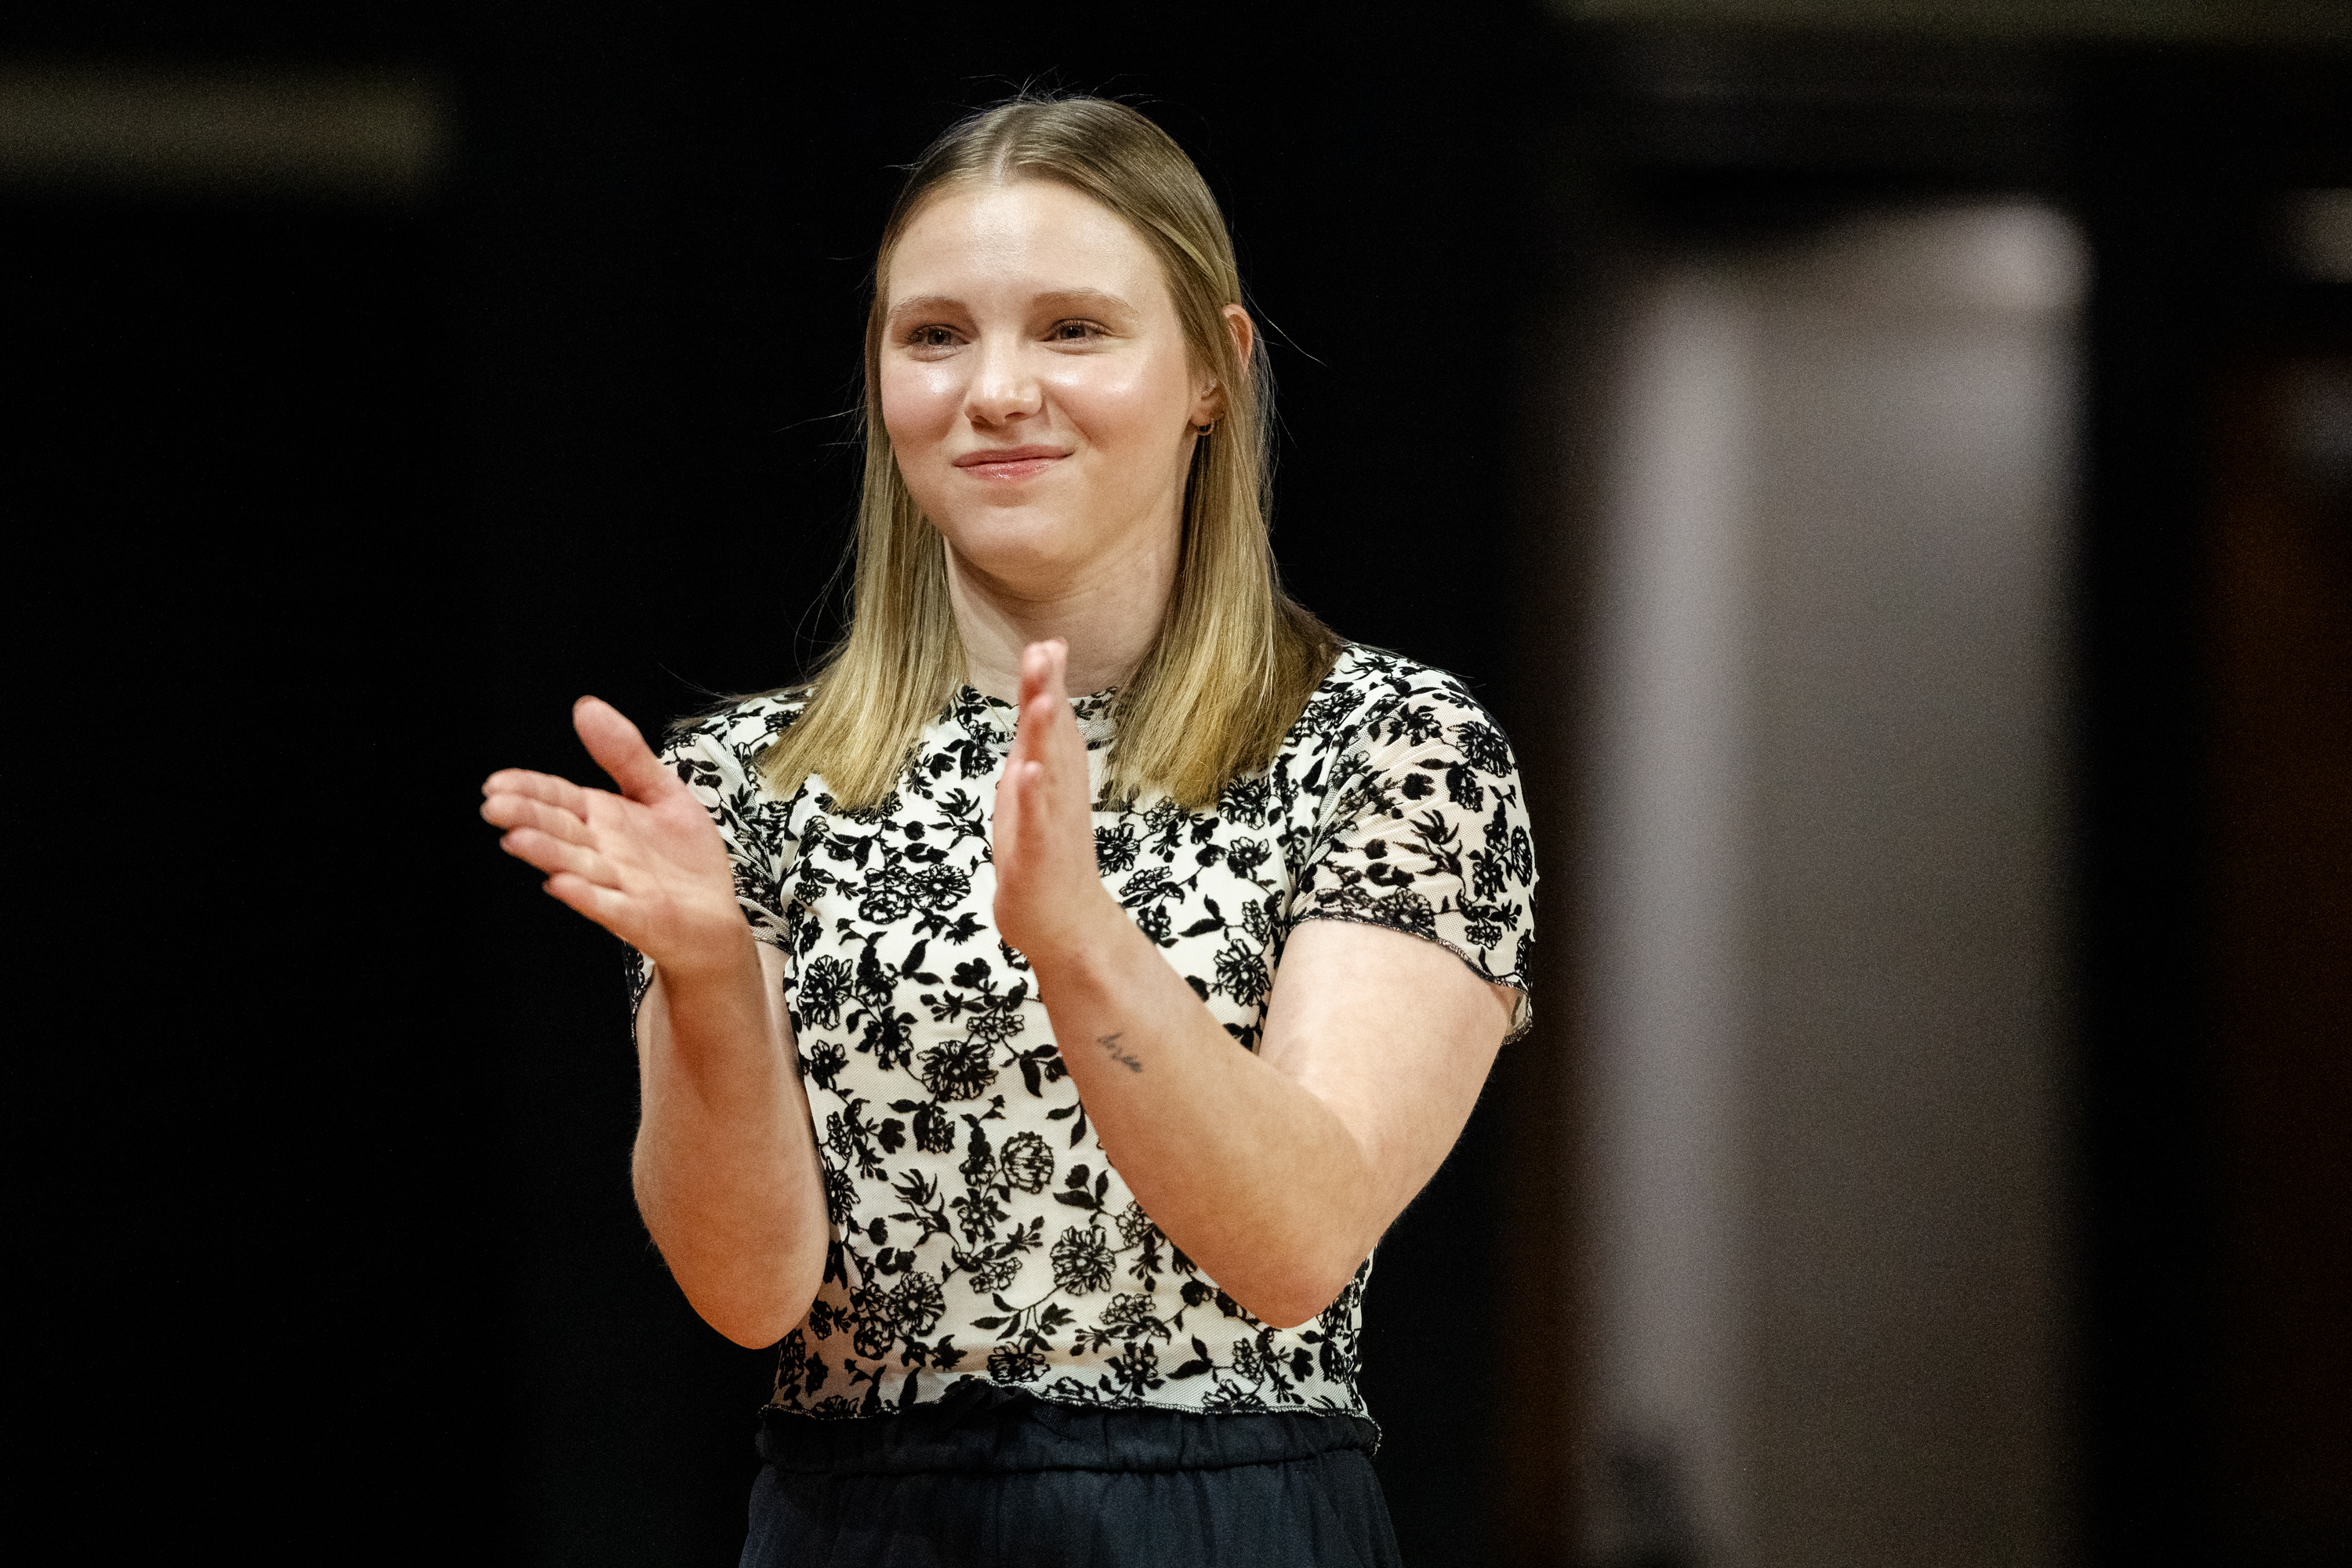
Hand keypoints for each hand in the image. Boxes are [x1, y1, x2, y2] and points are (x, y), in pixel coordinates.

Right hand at [481, 697, 749, 977]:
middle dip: (527, 817)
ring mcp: (617, 885)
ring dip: (547, 853)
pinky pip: (608, 905)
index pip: (558, 798)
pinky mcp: (638, 916)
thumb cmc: (683, 860)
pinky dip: (586, 896)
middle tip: (494, 806)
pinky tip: (562, 885)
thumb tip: (586, 706)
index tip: (497, 782)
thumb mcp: (661, 791)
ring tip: (518, 839)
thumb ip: (625, 754)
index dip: (529, 789)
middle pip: (559, 830)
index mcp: (602, 819)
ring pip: (576, 865)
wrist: (714, 917)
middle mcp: (602, 852)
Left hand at [992, 641, 1120, 967]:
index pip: (1052, 722)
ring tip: (1042, 699)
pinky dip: (1032, 797)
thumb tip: (1039, 696)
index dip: (1049, 683)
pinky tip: (1027, 772)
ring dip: (1045, 736)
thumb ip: (1035, 743)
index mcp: (1056, 776)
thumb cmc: (1046, 855)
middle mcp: (1059, 793)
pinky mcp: (1039, 855)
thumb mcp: (1033, 790)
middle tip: (1046, 650)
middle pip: (1054, 737)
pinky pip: (1036, 822)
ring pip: (1048, 773)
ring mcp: (1052, 823)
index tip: (1048, 642)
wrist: (1066, 924)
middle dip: (1049, 694)